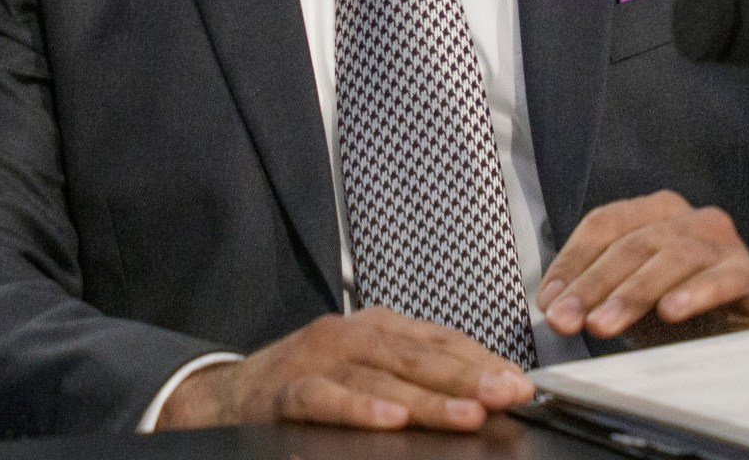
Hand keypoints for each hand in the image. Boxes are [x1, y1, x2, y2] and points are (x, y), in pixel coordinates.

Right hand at [154, 310, 532, 431]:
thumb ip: (413, 376)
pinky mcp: (287, 390)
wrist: (227, 395)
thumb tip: (482, 395)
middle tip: (509, 395)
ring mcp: (317, 361)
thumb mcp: (364, 369)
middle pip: (418, 356)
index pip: (439, 339)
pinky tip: (390, 420)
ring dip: (429, 398)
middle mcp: (349, 336)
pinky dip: (359, 409)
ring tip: (469, 413)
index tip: (521, 384)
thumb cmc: (305, 384)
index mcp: (375, 328)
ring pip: (382, 379)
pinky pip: (326, 399)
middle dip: (469, 377)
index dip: (482, 361)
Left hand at [538, 191, 748, 343]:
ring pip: (671, 257)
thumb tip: (553, 307)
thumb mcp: (630, 300)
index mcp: (652, 212)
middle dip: (592, 285)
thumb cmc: (682, 309)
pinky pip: (722, 278)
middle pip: (631, 244)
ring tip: (602, 324)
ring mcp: (721, 242)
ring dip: (631, 293)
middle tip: (565, 320)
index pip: (602, 226)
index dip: (571, 263)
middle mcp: (687, 218)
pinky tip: (669, 313)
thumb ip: (595, 296)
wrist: (743, 332)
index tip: (547, 302)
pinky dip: (693, 293)